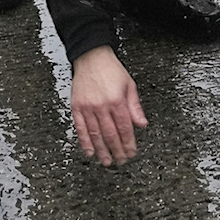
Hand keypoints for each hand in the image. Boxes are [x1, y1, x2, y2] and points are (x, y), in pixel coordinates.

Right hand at [71, 47, 147, 166]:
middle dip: (117, 150)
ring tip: (107, 161)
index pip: (124, 128)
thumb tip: (142, 124)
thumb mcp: (129, 84)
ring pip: (95, 135)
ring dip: (102, 151)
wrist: (91, 57)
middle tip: (121, 161)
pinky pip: (80, 129)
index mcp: (117, 100)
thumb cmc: (111, 69)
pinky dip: (85, 142)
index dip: (128, 143)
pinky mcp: (77, 107)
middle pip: (110, 135)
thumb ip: (135, 106)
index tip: (131, 152)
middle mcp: (102, 106)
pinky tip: (90, 152)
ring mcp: (88, 107)